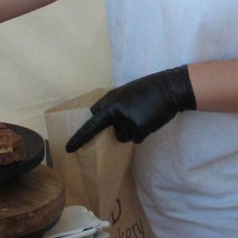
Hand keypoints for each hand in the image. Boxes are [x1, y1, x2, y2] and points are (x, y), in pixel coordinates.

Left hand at [65, 65, 195, 149]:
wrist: (168, 89)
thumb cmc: (146, 90)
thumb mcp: (123, 94)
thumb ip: (112, 107)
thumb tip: (104, 120)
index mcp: (109, 101)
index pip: (90, 121)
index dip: (80, 136)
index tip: (69, 148)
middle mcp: (114, 111)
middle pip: (106, 132)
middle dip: (102, 136)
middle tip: (80, 146)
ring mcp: (126, 120)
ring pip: (122, 137)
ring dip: (130, 131)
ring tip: (141, 117)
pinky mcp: (139, 128)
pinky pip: (136, 139)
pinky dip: (142, 134)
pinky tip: (149, 121)